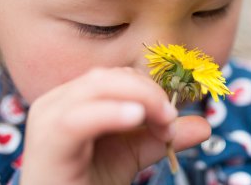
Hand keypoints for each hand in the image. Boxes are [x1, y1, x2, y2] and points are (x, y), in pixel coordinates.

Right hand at [20, 67, 210, 184]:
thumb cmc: (93, 179)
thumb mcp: (133, 153)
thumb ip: (163, 135)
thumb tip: (205, 126)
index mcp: (78, 98)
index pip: (119, 76)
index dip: (150, 89)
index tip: (172, 117)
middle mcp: (59, 100)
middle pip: (110, 76)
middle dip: (148, 93)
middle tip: (169, 121)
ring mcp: (48, 117)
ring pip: (98, 87)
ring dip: (139, 99)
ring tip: (162, 123)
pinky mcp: (46, 142)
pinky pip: (78, 118)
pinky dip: (111, 113)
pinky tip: (135, 117)